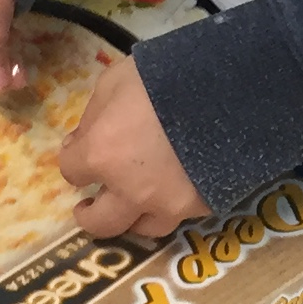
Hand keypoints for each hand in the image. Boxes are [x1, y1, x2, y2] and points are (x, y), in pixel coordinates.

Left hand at [57, 59, 205, 240]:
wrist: (230, 88)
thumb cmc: (165, 75)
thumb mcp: (116, 81)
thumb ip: (94, 115)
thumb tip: (85, 137)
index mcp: (102, 155)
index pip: (72, 172)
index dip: (74, 160)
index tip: (80, 151)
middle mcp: (130, 191)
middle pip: (100, 223)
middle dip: (90, 214)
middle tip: (90, 206)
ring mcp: (168, 204)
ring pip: (143, 229)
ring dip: (133, 217)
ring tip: (136, 204)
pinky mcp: (202, 206)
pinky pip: (182, 216)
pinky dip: (173, 205)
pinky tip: (176, 188)